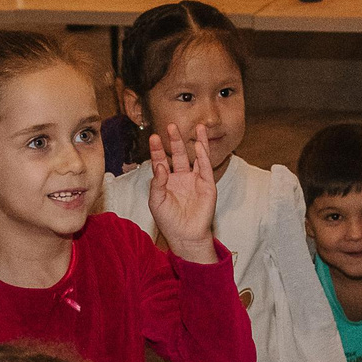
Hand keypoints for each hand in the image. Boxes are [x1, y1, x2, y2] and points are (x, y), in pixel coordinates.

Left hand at [147, 124, 220, 262]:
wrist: (185, 236)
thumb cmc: (169, 221)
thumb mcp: (156, 201)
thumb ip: (156, 183)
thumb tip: (160, 165)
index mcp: (167, 181)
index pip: (161, 160)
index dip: (157, 149)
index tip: (153, 137)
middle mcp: (181, 177)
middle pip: (178, 154)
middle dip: (175, 140)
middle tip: (171, 125)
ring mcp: (195, 180)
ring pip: (196, 156)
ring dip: (196, 141)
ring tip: (196, 126)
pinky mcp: (207, 185)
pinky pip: (205, 167)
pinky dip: (204, 156)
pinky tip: (200, 144)